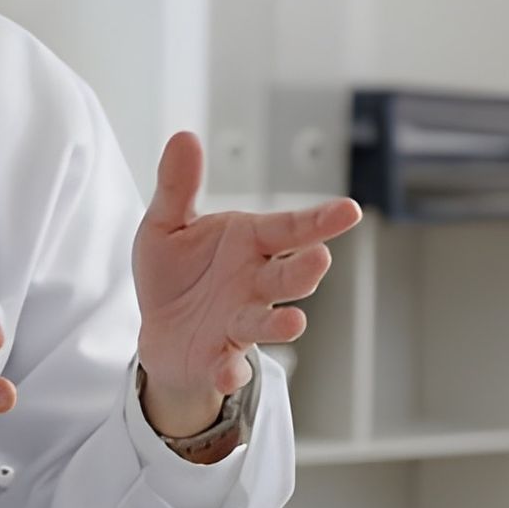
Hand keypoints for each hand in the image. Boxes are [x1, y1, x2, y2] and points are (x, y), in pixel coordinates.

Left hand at [132, 133, 360, 436]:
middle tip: (318, 259)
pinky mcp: (220, 358)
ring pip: (269, 322)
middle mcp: (256, 283)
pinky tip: (228, 372)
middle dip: (304, 270)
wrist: (159, 331)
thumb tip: (184, 135)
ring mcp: (241, 322)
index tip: (350, 211)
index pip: (291, 228)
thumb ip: (177, 186)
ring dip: (282, 323)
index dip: (320, 221)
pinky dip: (231, 372)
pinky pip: (229, 367)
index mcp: (250, 243)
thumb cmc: (175, 273)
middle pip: (289, 276)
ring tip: (294, 321)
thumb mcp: (166, 224)